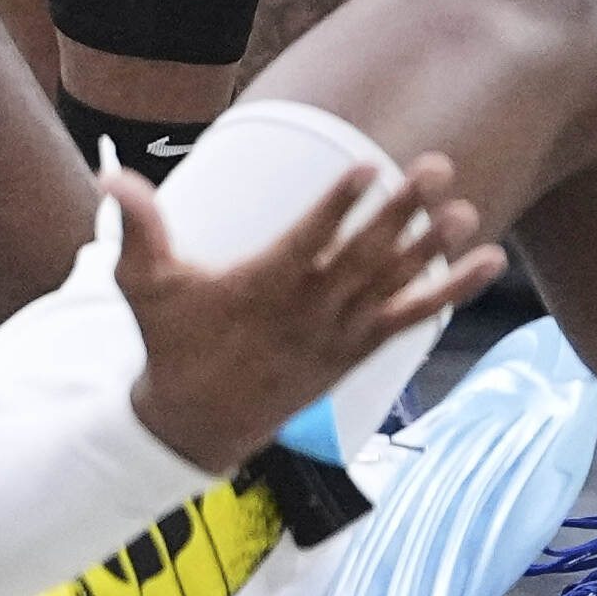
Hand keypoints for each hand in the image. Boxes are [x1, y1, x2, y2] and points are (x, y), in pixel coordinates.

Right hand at [105, 149, 489, 470]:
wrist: (193, 428)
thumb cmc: (171, 344)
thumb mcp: (144, 286)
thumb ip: (137, 227)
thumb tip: (108, 172)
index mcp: (260, 290)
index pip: (305, 243)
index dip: (335, 208)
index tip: (365, 169)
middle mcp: (307, 314)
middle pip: (362, 258)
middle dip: (400, 212)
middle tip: (435, 166)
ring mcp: (335, 336)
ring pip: (391, 287)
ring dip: (431, 250)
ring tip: (466, 210)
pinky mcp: (354, 352)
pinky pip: (409, 319)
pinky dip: (449, 291)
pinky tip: (488, 260)